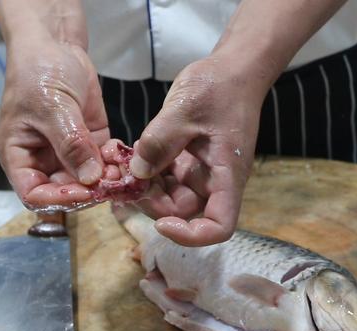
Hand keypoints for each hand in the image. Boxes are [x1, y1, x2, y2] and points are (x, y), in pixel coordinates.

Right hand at [0, 37, 108, 208]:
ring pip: (88, 180)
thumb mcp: (54, 108)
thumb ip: (72, 145)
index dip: (58, 199)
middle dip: (90, 190)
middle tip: (112, 184)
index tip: (84, 192)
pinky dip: (116, 163)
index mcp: (20, 156)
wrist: (55, 42)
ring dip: (107, 179)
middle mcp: (43, 159)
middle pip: (66, 191)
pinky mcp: (90, 141)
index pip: (34, 195)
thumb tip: (90, 178)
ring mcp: (69, 152)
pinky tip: (124, 155)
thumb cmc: (38, 71)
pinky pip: (104, 162)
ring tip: (122, 170)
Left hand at [129, 57, 263, 245]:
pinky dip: (148, 170)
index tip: (162, 222)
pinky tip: (132, 154)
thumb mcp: (185, 110)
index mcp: (226, 175)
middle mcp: (215, 180)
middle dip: (154, 202)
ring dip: (146, 186)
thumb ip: (159, 143)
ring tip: (124, 166)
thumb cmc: (219, 87)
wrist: (232, 69)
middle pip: (184, 212)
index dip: (191, 235)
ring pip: (170, 196)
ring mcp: (201, 171)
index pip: (219, 226)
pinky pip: (165, 177)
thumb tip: (137, 173)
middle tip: (126, 181)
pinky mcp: (188, 160)